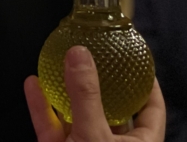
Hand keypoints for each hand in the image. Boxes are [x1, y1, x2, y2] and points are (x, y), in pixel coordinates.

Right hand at [24, 47, 164, 140]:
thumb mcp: (94, 136)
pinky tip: (34, 84)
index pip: (152, 108)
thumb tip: (80, 54)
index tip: (138, 59)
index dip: (148, 83)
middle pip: (110, 107)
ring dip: (65, 89)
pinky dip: (41, 106)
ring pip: (77, 115)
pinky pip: (50, 126)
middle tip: (92, 52)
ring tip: (60, 60)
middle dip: (98, 80)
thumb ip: (86, 96)